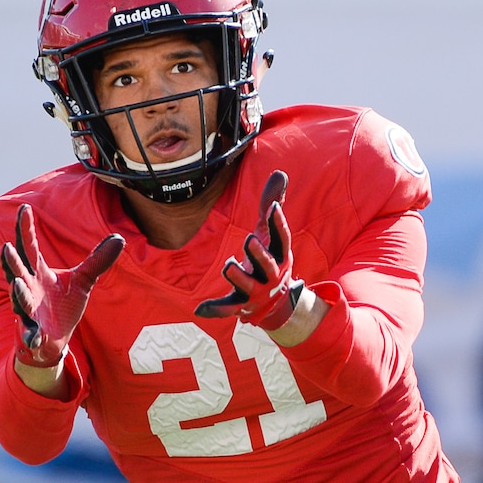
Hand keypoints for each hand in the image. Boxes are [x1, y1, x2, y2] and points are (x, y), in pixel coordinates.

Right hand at [0, 204, 124, 367]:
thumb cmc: (62, 306)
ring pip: (20, 300)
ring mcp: (28, 312)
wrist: (54, 340)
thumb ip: (97, 261)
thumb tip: (119, 238)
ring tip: (17, 282)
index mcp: (37, 273)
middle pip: (17, 271)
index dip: (26, 229)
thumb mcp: (83, 281)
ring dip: (17, 292)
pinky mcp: (32, 333)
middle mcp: (28, 289)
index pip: (29, 247)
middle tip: (5, 246)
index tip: (24, 208)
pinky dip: (30, 335)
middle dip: (11, 260)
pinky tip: (33, 337)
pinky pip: (30, 334)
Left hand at [195, 170, 303, 330]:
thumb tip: (280, 173)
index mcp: (280, 255)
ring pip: (246, 284)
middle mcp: (271, 275)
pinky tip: (199, 309)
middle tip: (249, 240)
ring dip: (238, 275)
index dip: (278, 223)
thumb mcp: (271, 234)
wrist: (277, 305)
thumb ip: (273, 203)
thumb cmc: (271, 259)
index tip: (274, 208)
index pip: (282, 238)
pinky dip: (215, 309)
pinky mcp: (241, 305)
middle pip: (267, 265)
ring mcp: (256, 291)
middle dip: (259, 254)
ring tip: (228, 264)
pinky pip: (227, 308)